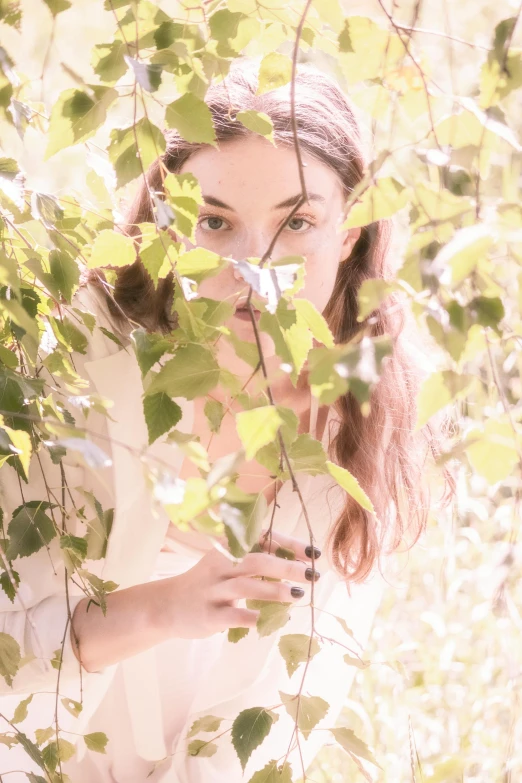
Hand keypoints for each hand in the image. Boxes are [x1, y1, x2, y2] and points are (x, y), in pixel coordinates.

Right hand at [161, 528, 321, 639]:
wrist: (166, 606)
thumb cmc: (207, 582)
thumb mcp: (225, 561)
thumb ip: (254, 556)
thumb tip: (297, 559)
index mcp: (227, 548)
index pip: (261, 539)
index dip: (289, 544)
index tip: (313, 553)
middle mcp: (220, 565)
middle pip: (255, 560)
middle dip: (286, 567)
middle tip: (311, 575)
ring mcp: (213, 590)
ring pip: (245, 586)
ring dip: (274, 590)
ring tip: (298, 595)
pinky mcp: (208, 615)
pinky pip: (232, 615)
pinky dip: (251, 616)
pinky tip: (266, 620)